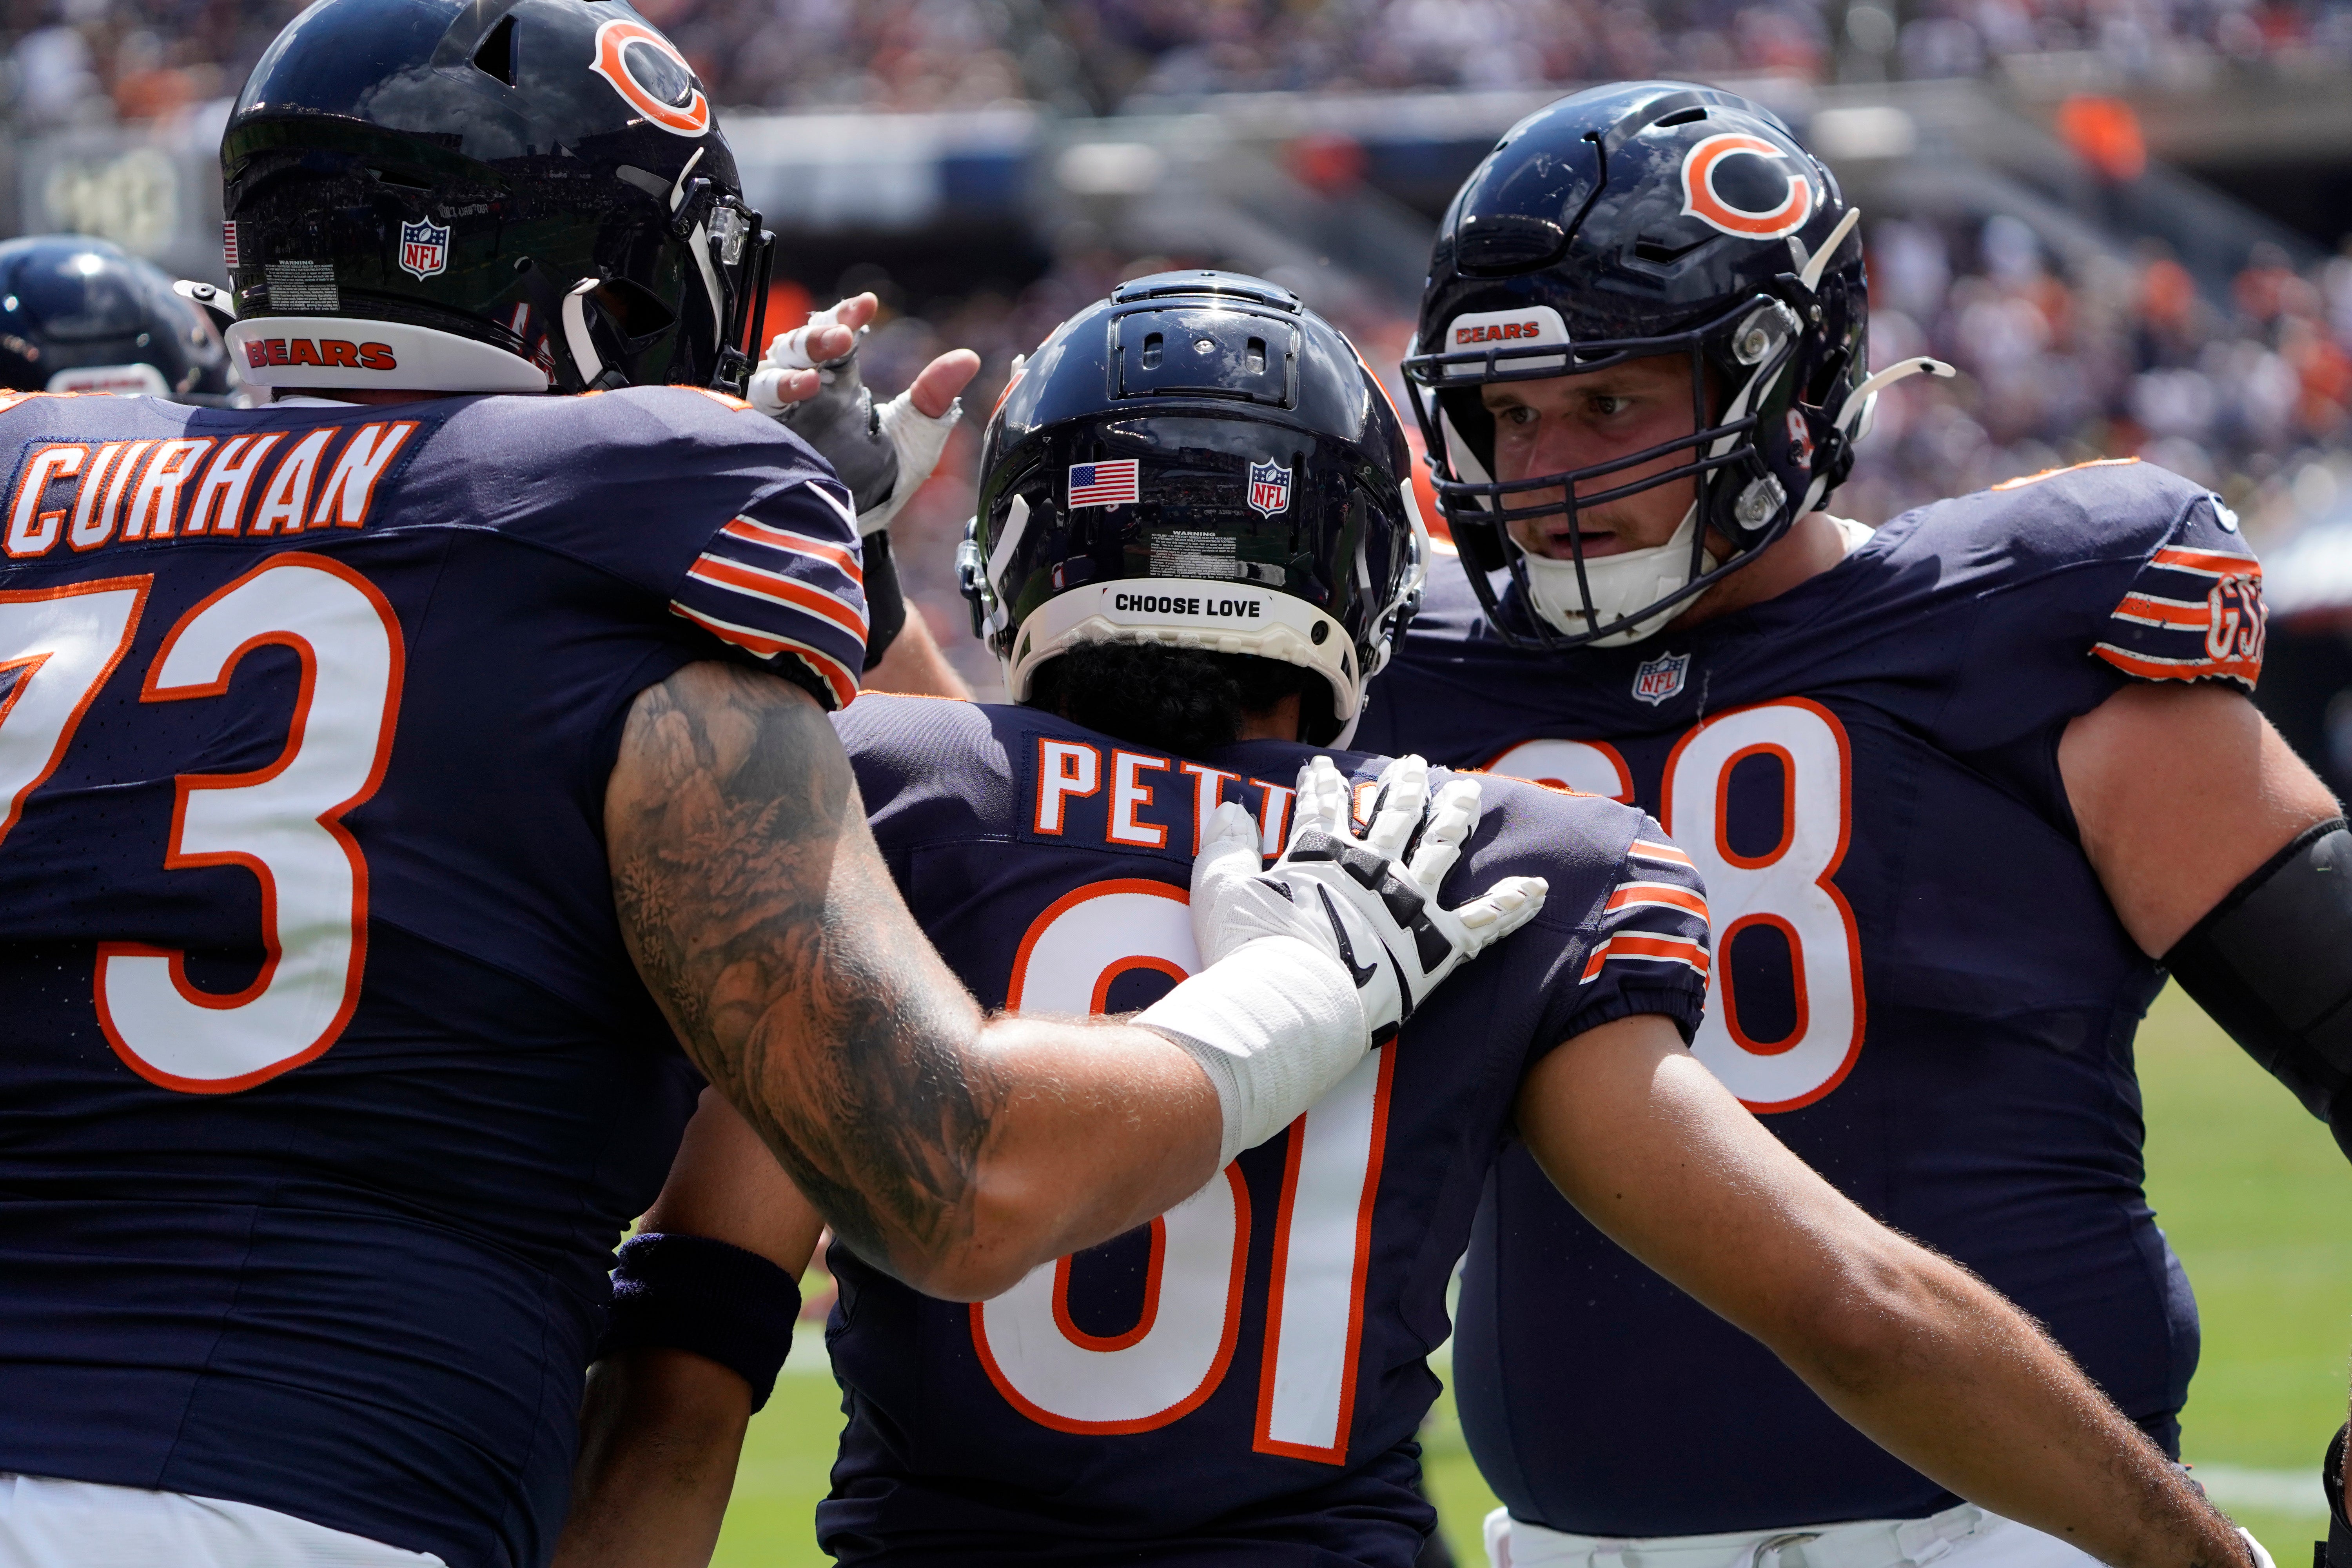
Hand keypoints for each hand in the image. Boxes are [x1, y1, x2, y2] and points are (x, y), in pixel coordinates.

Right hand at [747, 292, 979, 532]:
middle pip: (799, 345)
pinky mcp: (764, 436)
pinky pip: (757, 404)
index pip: (837, 337)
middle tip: (843, 334)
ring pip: (772, 368)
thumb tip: (970, 357)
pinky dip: (777, 391)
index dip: (846, 315)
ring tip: (816, 373)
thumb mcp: (915, 440)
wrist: (850, 531)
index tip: (867, 304)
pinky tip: (800, 391)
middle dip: (818, 334)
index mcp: (840, 386)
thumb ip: (936, 397)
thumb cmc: (879, 485)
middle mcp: (807, 393)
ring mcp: (783, 414)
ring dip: (793, 362)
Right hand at [1190, 755, 1546, 1042]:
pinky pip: (1484, 921)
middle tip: (1413, 764)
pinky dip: (1512, 904)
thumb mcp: (1221, 888)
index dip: (1322, 783)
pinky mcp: (1437, 943)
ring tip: (1468, 792)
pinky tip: (1538, 887)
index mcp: (1322, 854)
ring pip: (1441, 845)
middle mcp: (1373, 867)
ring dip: (1456, 816)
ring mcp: (1409, 901)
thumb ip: (1226, 846)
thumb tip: (1230, 807)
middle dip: (1403, 785)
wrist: (1291, 1003)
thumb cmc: (1251, 951)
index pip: (1324, 805)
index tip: (1322, 766)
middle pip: (1394, 814)